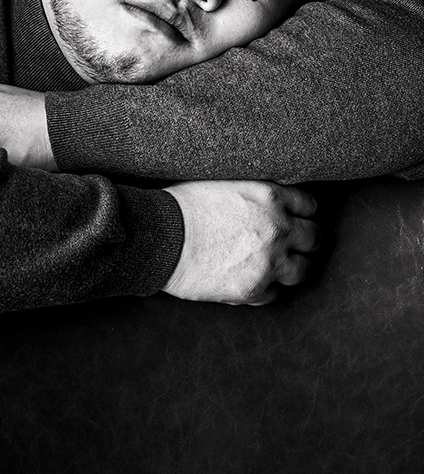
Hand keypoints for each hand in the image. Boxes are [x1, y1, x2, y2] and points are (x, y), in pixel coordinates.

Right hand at [163, 180, 318, 305]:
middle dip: (305, 239)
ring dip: (293, 266)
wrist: (160, 238)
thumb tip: (265, 199)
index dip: (301, 211)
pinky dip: (267, 287)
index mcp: (270, 196)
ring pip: (303, 269)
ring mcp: (269, 262)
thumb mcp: (224, 182)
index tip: (294, 216)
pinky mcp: (254, 289)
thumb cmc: (182, 206)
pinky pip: (275, 293)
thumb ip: (254, 193)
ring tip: (278, 265)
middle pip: (314, 237)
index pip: (308, 204)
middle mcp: (277, 229)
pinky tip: (252, 278)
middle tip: (293, 242)